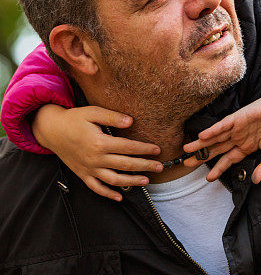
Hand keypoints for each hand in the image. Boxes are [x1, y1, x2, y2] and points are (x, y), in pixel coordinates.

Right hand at [32, 104, 162, 200]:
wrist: (52, 130)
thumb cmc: (74, 119)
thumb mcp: (93, 112)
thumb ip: (112, 117)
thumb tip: (131, 121)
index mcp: (100, 142)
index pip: (128, 147)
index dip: (144, 149)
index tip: (157, 149)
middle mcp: (96, 159)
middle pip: (125, 164)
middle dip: (144, 166)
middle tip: (160, 167)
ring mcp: (89, 169)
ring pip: (113, 180)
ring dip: (131, 181)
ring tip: (146, 181)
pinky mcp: (82, 174)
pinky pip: (96, 188)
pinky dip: (108, 194)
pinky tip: (120, 197)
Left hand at [182, 80, 260, 183]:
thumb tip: (255, 181)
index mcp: (248, 145)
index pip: (229, 159)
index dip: (218, 168)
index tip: (208, 178)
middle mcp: (240, 136)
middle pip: (217, 148)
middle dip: (202, 156)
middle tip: (186, 164)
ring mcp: (238, 126)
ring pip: (216, 136)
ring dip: (202, 143)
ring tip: (187, 149)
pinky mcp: (240, 116)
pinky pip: (224, 124)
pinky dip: (213, 130)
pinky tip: (202, 135)